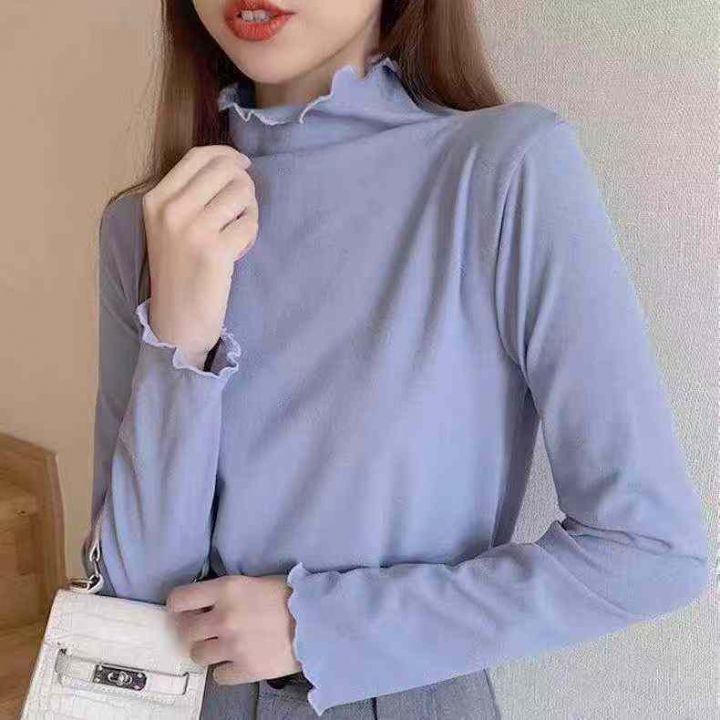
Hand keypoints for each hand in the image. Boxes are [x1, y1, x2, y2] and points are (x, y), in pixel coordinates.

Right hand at [141, 145, 258, 365]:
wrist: (177, 320)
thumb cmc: (179, 272)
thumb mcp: (168, 227)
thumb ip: (189, 195)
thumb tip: (231, 165)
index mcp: (156, 200)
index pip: (198, 156)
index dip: (227, 155)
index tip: (243, 164)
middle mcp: (171, 210)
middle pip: (225, 169)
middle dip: (244, 182)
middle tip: (243, 205)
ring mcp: (192, 230)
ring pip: (241, 193)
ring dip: (249, 209)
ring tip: (239, 229)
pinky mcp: (215, 251)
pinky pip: (249, 223)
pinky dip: (251, 233)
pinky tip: (238, 248)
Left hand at [165, 574, 300, 684]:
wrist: (318, 621)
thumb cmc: (291, 596)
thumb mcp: (255, 582)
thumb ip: (227, 592)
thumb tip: (206, 603)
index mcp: (226, 589)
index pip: (179, 599)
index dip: (178, 606)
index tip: (184, 609)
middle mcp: (223, 618)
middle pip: (185, 631)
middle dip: (192, 630)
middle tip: (205, 629)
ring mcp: (232, 646)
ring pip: (197, 655)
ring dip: (208, 650)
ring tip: (224, 646)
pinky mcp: (244, 670)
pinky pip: (219, 676)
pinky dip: (226, 670)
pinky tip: (238, 659)